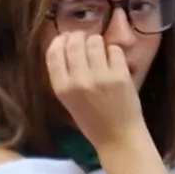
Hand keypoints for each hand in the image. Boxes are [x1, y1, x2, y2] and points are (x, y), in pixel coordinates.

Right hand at [46, 28, 149, 154]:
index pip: (54, 53)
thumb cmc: (91, 121)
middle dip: (79, 37)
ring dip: (97, 43)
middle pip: (74, 43)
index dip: (59, 40)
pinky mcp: (120, 75)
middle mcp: (79, 80)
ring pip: (95, 41)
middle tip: (85, 41)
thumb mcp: (68, 101)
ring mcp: (101, 77)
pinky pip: (114, 50)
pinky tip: (113, 61)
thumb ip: (64, 75)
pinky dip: (113, 52)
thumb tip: (65, 44)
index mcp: (62, 88)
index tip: (66, 38)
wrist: (118, 137)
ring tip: (100, 52)